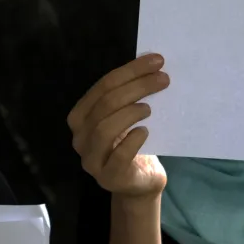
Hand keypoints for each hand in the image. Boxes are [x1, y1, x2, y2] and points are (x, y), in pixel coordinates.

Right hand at [67, 53, 168, 197]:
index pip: (102, 87)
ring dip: (130, 113)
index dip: (130, 71)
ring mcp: (92, 160)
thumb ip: (128, 95)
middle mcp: (80, 138)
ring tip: (149, 108)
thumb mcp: (126, 117)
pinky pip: (118, 156)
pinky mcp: (109, 177)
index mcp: (80, 117)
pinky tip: (145, 132)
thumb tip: (152, 65)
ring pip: (104, 129)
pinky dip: (133, 140)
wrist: (140, 181)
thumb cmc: (133, 143)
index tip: (157, 61)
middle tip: (163, 80)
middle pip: (105, 105)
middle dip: (136, 87)